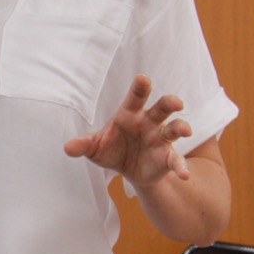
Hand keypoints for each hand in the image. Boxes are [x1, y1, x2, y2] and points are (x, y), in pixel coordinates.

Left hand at [64, 74, 193, 187]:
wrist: (126, 170)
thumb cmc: (111, 149)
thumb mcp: (94, 147)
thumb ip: (83, 144)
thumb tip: (67, 148)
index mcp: (130, 114)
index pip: (135, 98)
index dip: (139, 88)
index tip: (143, 78)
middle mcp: (149, 122)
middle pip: (161, 108)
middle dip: (169, 103)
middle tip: (176, 102)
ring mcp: (160, 139)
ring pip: (174, 128)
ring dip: (181, 127)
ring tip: (186, 130)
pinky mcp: (167, 157)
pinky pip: (176, 160)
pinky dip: (181, 166)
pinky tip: (184, 174)